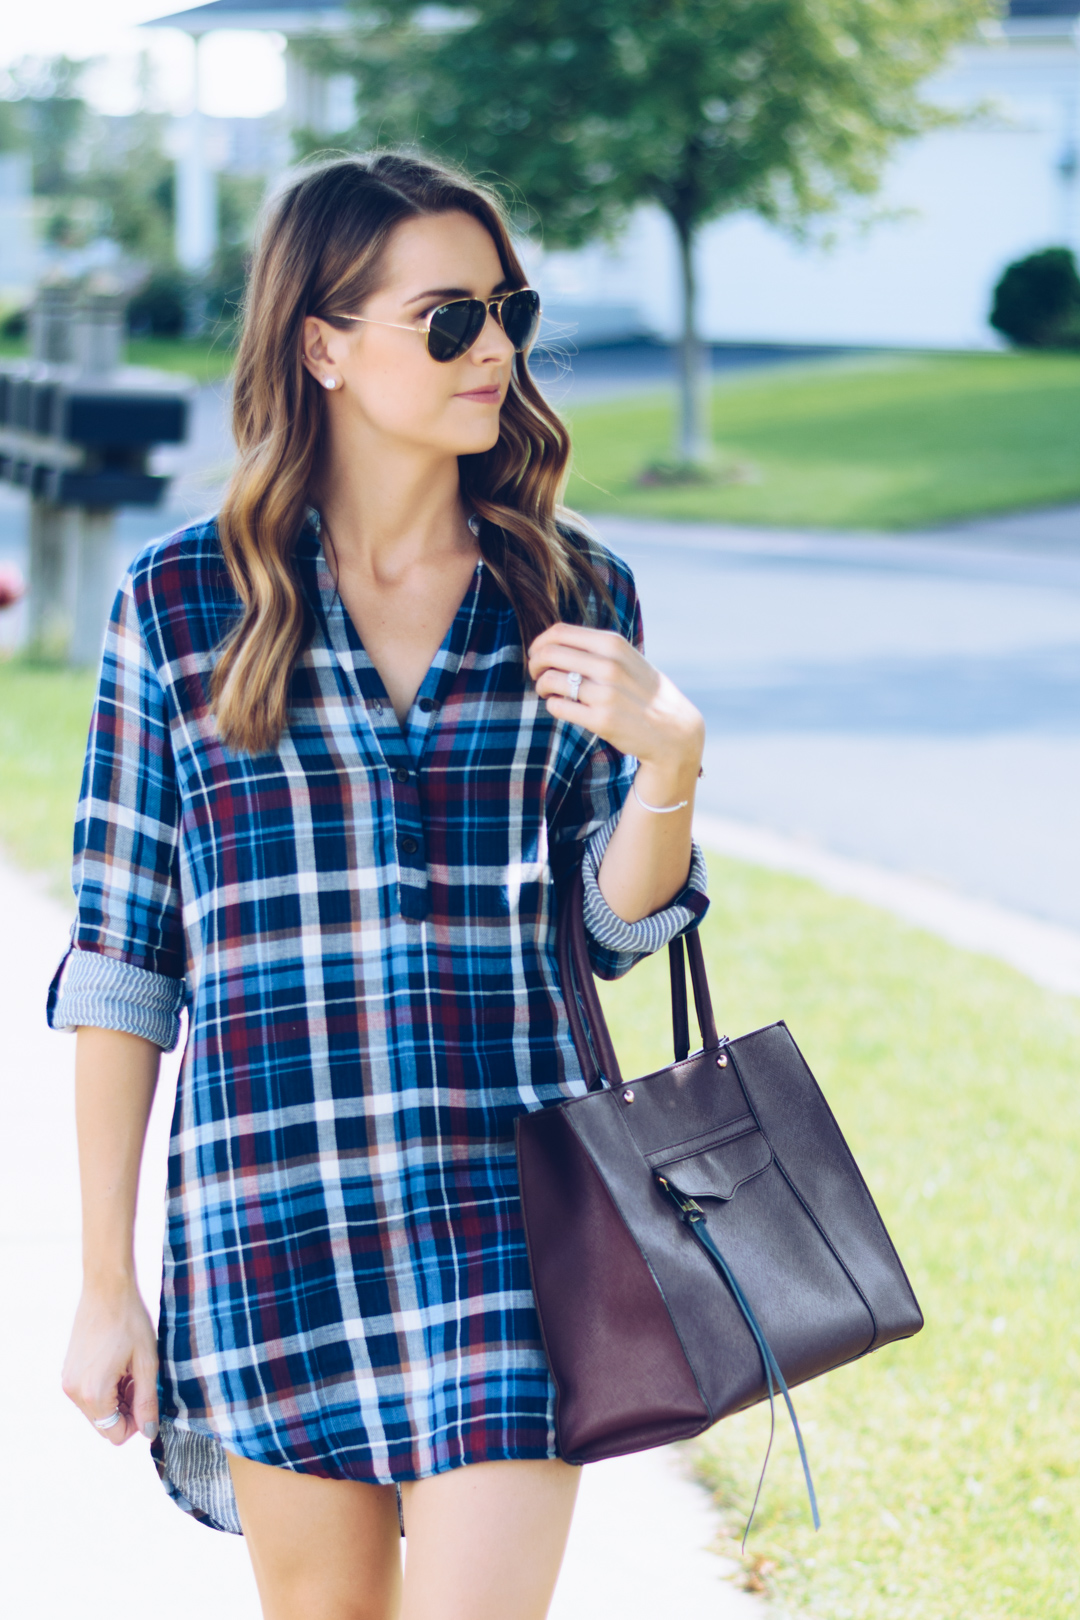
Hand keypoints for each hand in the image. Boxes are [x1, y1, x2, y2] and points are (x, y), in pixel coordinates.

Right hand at [62, 1282, 159, 1446]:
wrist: (106, 1290)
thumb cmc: (130, 1322)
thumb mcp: (147, 1363)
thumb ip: (147, 1402)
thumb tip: (148, 1433)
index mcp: (94, 1393)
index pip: (115, 1434)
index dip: (136, 1423)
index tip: (146, 1397)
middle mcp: (75, 1392)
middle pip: (104, 1425)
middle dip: (126, 1410)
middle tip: (139, 1380)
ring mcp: (68, 1382)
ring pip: (96, 1410)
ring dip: (116, 1399)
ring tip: (129, 1370)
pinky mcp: (67, 1371)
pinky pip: (87, 1395)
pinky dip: (104, 1388)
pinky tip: (116, 1364)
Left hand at [528, 623, 703, 776]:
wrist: (673, 730)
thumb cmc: (645, 692)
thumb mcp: (628, 659)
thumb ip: (597, 648)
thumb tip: (553, 642)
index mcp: (613, 644)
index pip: (559, 632)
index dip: (539, 643)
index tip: (537, 654)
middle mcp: (609, 665)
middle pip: (549, 653)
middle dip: (534, 664)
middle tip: (536, 674)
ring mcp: (605, 693)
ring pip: (550, 680)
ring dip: (542, 686)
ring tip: (549, 692)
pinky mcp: (601, 720)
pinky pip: (558, 707)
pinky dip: (552, 705)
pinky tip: (561, 706)